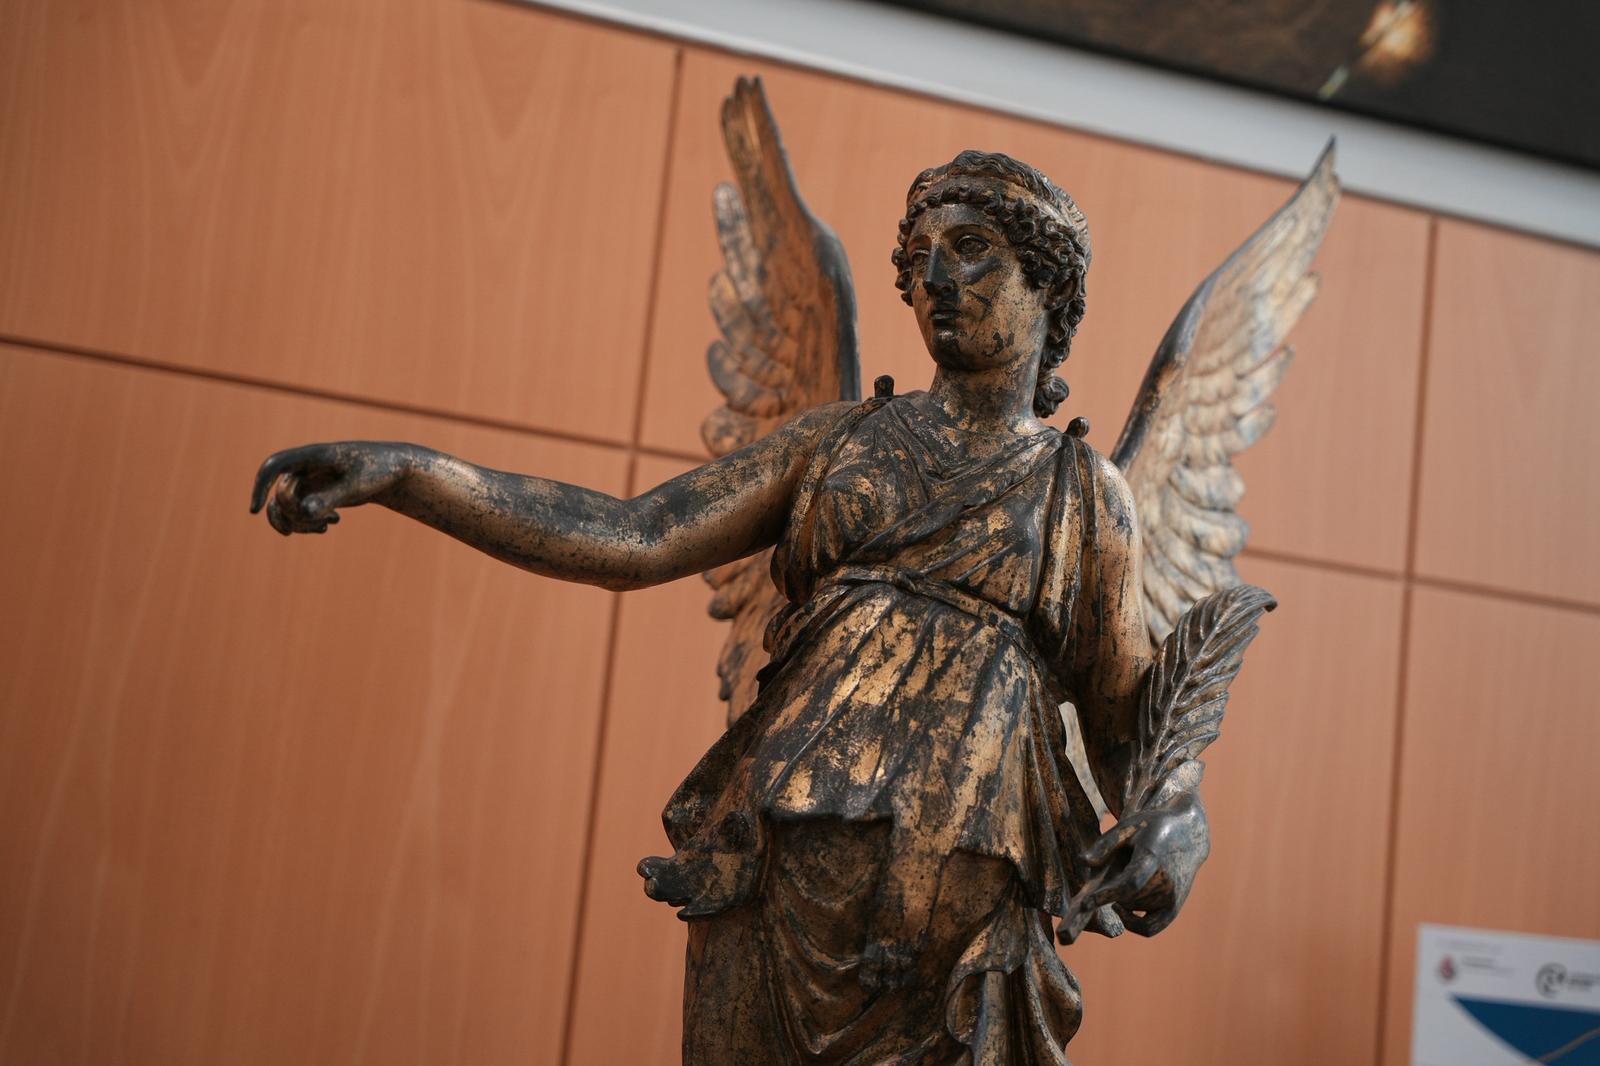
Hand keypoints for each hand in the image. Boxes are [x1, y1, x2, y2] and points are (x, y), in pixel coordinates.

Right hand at [250, 441, 419, 534]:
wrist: (396, 468)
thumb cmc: (380, 470)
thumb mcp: (358, 485)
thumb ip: (330, 497)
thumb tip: (303, 512)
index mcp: (314, 455)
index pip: (274, 465)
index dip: (259, 486)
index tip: (254, 510)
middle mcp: (307, 467)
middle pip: (279, 494)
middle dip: (293, 515)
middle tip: (322, 524)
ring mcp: (311, 480)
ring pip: (285, 506)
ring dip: (298, 523)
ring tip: (324, 528)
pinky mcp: (318, 492)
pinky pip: (299, 510)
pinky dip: (307, 522)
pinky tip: (330, 525)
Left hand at [1079, 791, 1208, 936]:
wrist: (1189, 833)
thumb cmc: (1154, 826)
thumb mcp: (1129, 825)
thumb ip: (1106, 844)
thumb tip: (1083, 861)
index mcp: (1153, 857)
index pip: (1130, 884)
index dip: (1107, 896)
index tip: (1085, 904)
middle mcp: (1166, 881)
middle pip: (1127, 898)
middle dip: (1110, 893)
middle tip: (1104, 878)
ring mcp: (1173, 896)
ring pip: (1133, 909)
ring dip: (1121, 900)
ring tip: (1123, 877)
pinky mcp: (1175, 907)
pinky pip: (1149, 928)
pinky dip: (1133, 924)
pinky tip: (1121, 908)